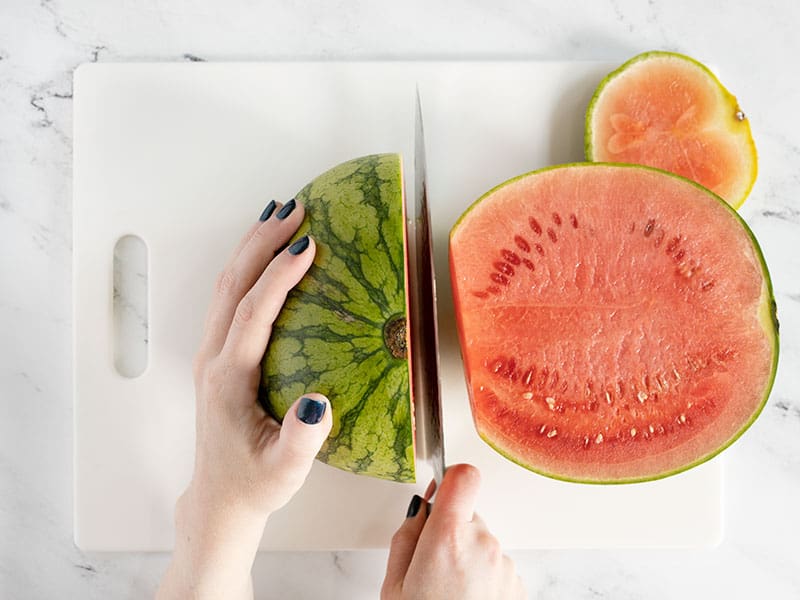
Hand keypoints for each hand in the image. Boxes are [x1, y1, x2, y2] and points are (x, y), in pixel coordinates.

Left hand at [157, 199, 332, 599]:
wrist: (221, 497)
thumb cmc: (254, 482)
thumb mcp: (285, 470)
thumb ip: (301, 439)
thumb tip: (320, 402)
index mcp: (230, 379)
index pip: (254, 313)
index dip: (279, 276)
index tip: (307, 246)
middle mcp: (215, 359)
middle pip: (233, 284)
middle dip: (262, 241)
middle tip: (295, 208)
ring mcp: (213, 355)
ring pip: (227, 286)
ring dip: (252, 246)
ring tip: (281, 214)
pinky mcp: (220, 356)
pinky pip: (231, 298)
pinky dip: (249, 266)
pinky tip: (266, 254)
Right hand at [382, 464, 525, 599]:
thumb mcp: (394, 582)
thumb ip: (407, 533)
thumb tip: (422, 507)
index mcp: (447, 537)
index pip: (463, 476)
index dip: (450, 480)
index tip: (441, 491)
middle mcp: (483, 544)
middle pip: (469, 514)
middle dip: (451, 531)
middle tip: (431, 567)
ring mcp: (504, 565)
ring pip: (483, 541)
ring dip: (468, 557)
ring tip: (449, 592)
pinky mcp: (517, 584)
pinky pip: (496, 564)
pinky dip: (483, 577)